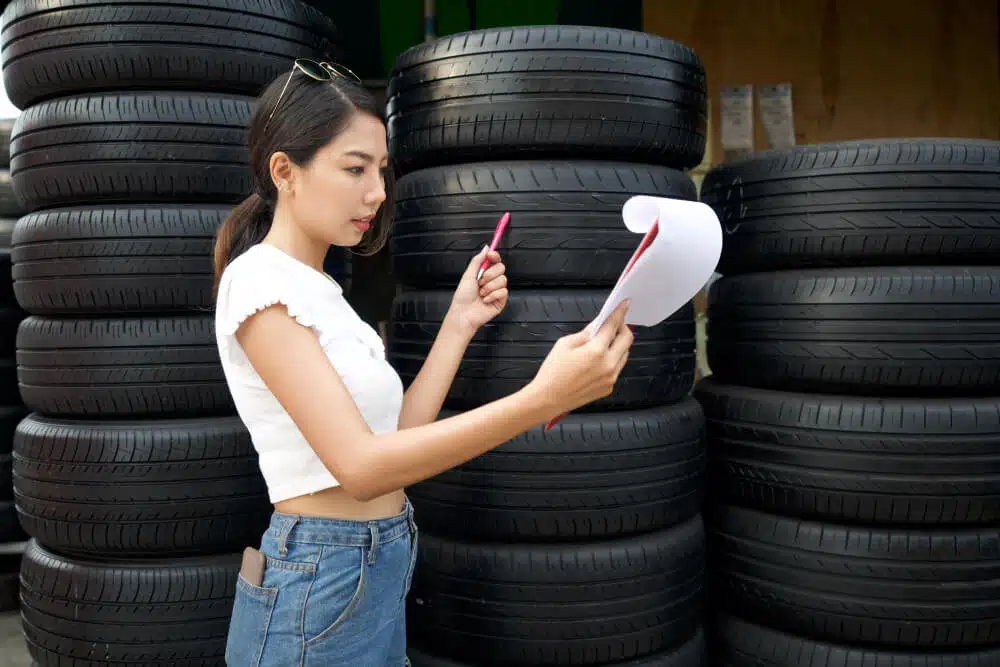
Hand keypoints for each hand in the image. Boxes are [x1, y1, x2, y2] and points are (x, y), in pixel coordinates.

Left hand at [446, 245, 508, 335]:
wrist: (464, 314)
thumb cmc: (463, 298)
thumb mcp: (468, 275)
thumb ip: (477, 260)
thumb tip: (485, 248)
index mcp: (483, 273)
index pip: (494, 260)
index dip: (494, 256)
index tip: (490, 255)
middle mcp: (491, 280)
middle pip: (501, 268)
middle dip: (489, 274)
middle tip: (480, 281)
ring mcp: (497, 290)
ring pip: (502, 280)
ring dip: (489, 287)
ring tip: (481, 293)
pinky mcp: (501, 300)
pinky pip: (503, 291)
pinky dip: (492, 295)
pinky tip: (485, 300)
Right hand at [527, 300, 633, 414]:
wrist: (548, 399)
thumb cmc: (553, 374)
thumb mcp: (564, 344)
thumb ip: (585, 333)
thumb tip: (597, 324)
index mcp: (596, 352)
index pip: (613, 325)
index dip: (619, 312)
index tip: (624, 305)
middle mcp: (608, 365)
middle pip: (627, 339)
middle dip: (623, 328)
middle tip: (615, 323)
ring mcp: (610, 378)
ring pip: (625, 354)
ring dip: (618, 345)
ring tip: (604, 342)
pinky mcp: (609, 387)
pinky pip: (617, 368)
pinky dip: (612, 360)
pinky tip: (598, 359)